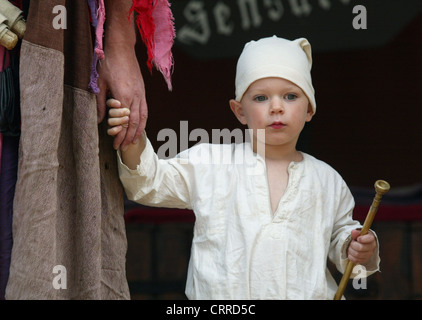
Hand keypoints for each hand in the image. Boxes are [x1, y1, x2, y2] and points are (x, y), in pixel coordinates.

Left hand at [96, 0, 146, 150]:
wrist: (121, 48)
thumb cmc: (108, 63)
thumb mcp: (99, 84)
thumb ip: (99, 104)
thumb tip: (99, 121)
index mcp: (123, 96)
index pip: (123, 121)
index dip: (119, 135)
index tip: (114, 144)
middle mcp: (135, 97)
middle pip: (134, 123)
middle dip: (128, 137)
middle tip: (122, 148)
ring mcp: (141, 94)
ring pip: (142, 118)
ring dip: (138, 132)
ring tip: (133, 142)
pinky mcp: (143, 91)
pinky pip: (145, 110)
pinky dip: (143, 121)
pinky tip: (140, 127)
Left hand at [347, 229, 376, 264]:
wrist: (360, 244)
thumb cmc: (359, 238)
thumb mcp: (358, 234)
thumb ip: (355, 233)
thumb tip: (354, 232)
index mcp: (371, 238)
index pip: (369, 239)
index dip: (362, 239)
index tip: (358, 239)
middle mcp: (372, 247)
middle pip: (360, 248)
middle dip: (353, 245)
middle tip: (351, 243)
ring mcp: (369, 255)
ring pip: (357, 254)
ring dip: (351, 250)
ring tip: (350, 247)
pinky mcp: (364, 260)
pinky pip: (356, 260)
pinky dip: (351, 256)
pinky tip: (351, 253)